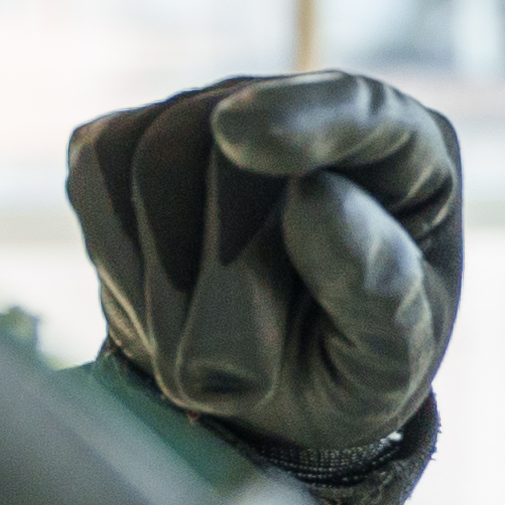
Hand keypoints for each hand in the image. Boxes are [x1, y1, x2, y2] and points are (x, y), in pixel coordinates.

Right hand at [63, 71, 461, 479]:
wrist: (270, 395)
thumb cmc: (352, 366)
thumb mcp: (389, 357)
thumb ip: (374, 284)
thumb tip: (314, 193)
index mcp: (406, 153)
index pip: (357, 109)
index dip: (301, 117)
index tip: (236, 135)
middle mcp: (309, 110)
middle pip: (224, 143)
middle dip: (221, 270)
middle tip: (243, 377)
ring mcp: (218, 112)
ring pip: (152, 157)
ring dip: (167, 281)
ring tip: (204, 355)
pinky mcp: (140, 137)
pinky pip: (98, 174)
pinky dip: (119, 259)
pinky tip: (163, 306)